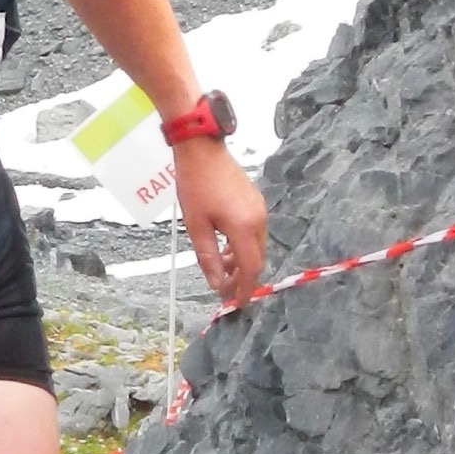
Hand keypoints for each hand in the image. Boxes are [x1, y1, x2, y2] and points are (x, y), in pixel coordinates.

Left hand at [174, 133, 266, 306]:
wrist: (202, 149)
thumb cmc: (195, 186)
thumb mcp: (196, 226)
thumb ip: (208, 258)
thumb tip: (217, 284)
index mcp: (244, 227)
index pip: (251, 268)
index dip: (245, 289)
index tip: (236, 304)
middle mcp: (259, 220)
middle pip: (257, 259)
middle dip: (243, 277)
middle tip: (225, 290)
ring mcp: (260, 209)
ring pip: (256, 246)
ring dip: (241, 261)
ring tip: (221, 269)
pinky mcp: (255, 203)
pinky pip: (254, 233)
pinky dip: (242, 246)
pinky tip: (225, 249)